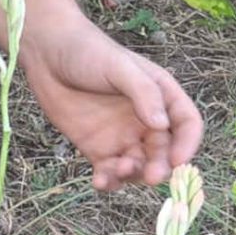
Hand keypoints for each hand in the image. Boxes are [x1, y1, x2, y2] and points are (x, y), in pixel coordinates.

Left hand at [21, 16, 202, 190]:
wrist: (47, 54)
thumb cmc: (88, 51)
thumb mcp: (120, 67)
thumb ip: (143, 93)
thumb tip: (161, 125)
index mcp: (161, 96)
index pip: (186, 125)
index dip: (187, 144)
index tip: (178, 160)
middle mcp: (145, 121)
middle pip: (163, 152)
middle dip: (160, 167)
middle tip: (152, 177)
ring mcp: (120, 136)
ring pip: (137, 167)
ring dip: (133, 175)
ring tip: (119, 170)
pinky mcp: (95, 148)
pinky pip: (108, 172)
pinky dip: (108, 181)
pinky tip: (100, 183)